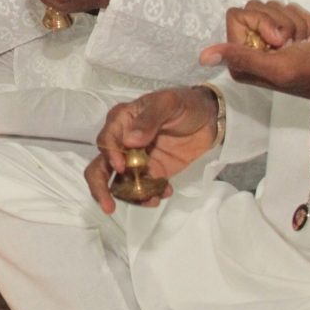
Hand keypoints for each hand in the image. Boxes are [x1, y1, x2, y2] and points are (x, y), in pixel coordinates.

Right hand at [84, 87, 218, 213]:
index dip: (110, 155)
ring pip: (120, 184)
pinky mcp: (152, 173)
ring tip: (152, 200)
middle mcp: (122, 142)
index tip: (121, 167)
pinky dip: (150, 196)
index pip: (106, 140)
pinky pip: (143, 190)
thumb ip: (149, 119)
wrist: (210, 118)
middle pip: (100, 167)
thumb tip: (129, 141)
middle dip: (100, 187)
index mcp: (121, 121)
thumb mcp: (168, 103)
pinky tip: (166, 191)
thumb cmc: (184, 104)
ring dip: (131, 197)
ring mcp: (136, 161)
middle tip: (108, 206)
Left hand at [200, 0, 309, 115]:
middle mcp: (249, 47)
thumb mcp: (275, 68)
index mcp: (240, 58)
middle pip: (254, 8)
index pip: (237, 15)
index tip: (279, 41)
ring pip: (272, 7)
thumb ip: (241, 58)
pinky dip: (303, 21)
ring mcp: (267, 38)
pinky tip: (309, 39)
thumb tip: (203, 57)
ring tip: (302, 43)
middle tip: (293, 44)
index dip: (261, 21)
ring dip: (294, 23)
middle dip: (280, 22)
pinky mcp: (284, 30)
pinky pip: (288, 8)